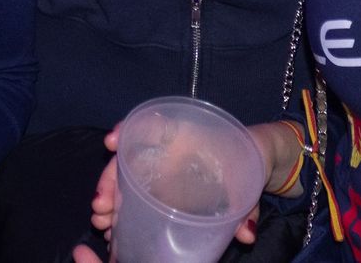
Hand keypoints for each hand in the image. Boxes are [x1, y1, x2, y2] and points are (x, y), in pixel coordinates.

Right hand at [82, 125, 259, 254]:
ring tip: (101, 222)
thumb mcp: (251, 181)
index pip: (153, 126)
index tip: (110, 142)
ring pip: (128, 180)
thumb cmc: (252, 158)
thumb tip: (245, 234)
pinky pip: (137, 197)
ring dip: (110, 199)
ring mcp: (164, 169)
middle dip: (110, 181)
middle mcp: (170, 150)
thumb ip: (247, 206)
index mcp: (189, 137)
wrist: (260, 161)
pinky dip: (122, 211)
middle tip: (100, 208)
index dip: (128, 131)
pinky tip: (113, 230)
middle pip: (131, 159)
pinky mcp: (163, 189)